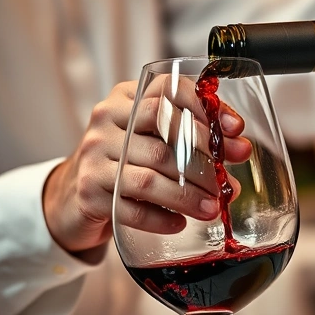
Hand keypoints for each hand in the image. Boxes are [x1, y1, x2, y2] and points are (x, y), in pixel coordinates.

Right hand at [42, 78, 251, 253]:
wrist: (76, 193)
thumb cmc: (126, 161)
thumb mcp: (152, 136)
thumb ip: (190, 133)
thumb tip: (239, 144)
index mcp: (126, 99)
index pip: (168, 91)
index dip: (206, 110)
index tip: (235, 131)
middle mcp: (107, 122)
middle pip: (162, 133)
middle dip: (203, 157)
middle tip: (229, 180)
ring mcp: (94, 158)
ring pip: (148, 177)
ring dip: (186, 195)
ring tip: (212, 208)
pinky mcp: (90, 193)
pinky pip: (130, 210)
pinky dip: (160, 219)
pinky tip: (180, 223)